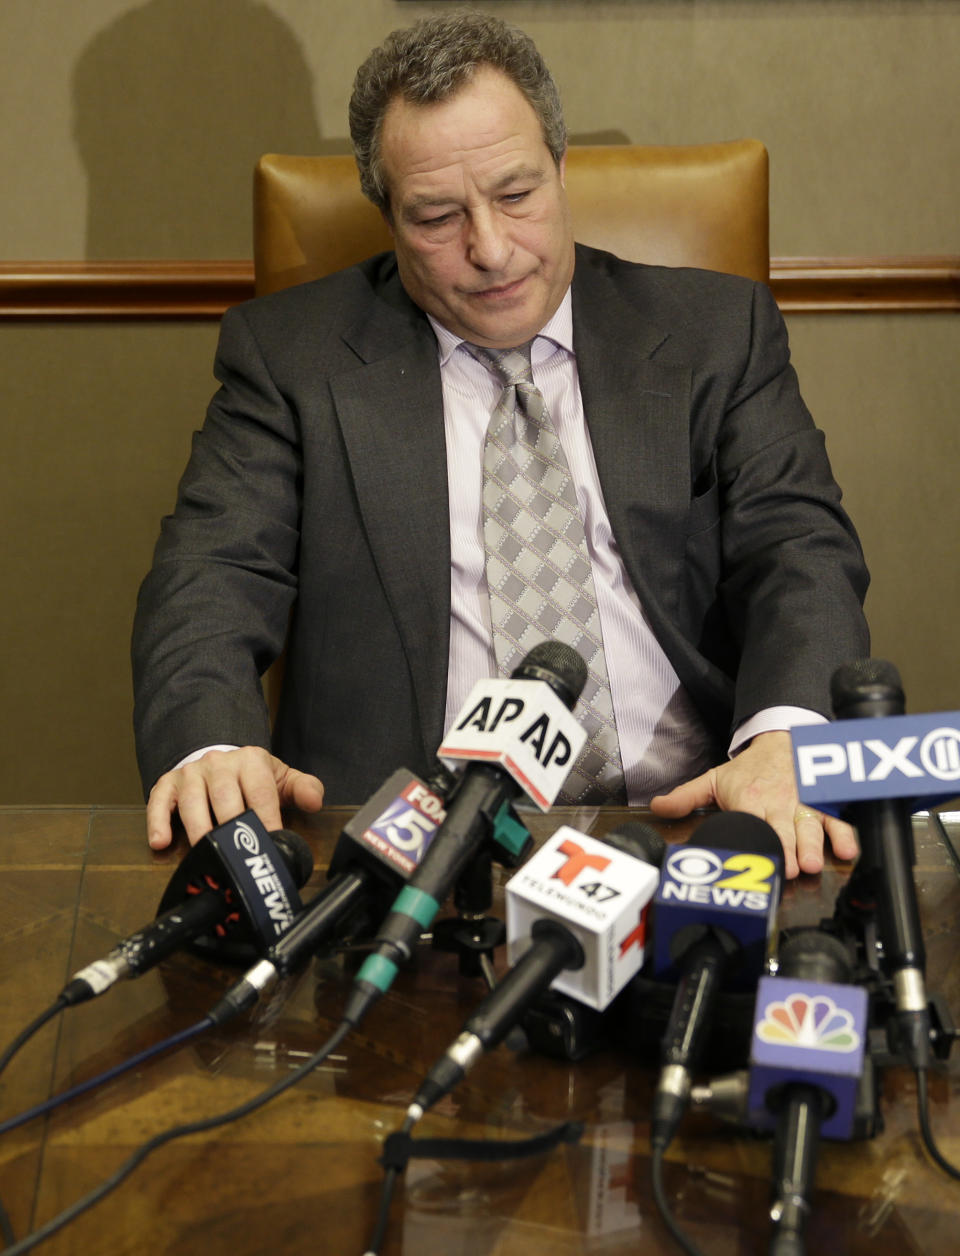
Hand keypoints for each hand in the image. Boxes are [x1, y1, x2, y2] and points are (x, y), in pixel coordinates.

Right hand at [145, 746, 324, 849]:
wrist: (221, 761)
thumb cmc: (253, 778)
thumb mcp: (281, 779)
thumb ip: (303, 788)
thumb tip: (314, 801)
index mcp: (251, 760)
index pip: (260, 791)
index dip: (266, 818)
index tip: (270, 841)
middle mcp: (219, 763)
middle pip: (224, 796)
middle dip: (231, 825)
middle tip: (237, 854)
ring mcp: (191, 773)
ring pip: (192, 801)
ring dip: (198, 829)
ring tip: (205, 852)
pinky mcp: (167, 784)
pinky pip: (159, 802)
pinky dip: (157, 821)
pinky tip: (160, 842)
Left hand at [649, 730, 857, 878]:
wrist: (781, 740)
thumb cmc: (748, 770)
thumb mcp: (714, 780)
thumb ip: (686, 797)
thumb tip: (655, 808)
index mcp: (749, 800)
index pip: (751, 822)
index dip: (756, 840)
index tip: (758, 859)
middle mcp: (778, 805)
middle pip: (784, 829)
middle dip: (788, 849)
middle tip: (792, 868)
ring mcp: (803, 806)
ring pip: (810, 827)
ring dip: (813, 845)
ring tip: (813, 862)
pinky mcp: (823, 806)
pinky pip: (836, 820)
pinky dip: (843, 834)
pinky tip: (846, 850)